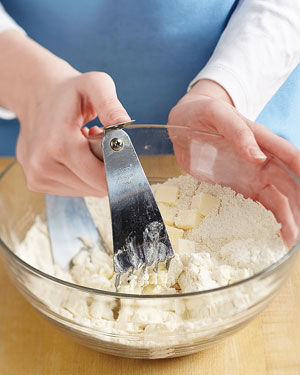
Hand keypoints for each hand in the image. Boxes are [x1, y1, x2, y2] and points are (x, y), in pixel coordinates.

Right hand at [0, 32, 129, 196]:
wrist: (35, 95)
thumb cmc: (68, 92)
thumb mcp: (95, 85)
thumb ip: (111, 105)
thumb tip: (125, 125)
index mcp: (58, 143)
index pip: (101, 179)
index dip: (119, 170)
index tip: (121, 154)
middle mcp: (42, 165)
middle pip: (96, 188)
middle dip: (105, 169)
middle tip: (98, 143)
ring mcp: (36, 176)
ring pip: (86, 191)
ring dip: (93, 173)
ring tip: (84, 146)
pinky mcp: (36, 182)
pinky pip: (74, 190)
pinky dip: (80, 175)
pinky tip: (74, 155)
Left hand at [168, 79, 299, 245]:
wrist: (182, 123)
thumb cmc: (200, 112)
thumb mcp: (215, 114)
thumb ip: (237, 132)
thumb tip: (258, 157)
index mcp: (260, 140)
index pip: (290, 157)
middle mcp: (259, 161)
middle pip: (286, 186)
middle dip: (295, 208)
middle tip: (296, 234)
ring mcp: (248, 175)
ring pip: (273, 199)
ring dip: (282, 219)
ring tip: (287, 240)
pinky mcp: (234, 187)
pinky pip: (252, 205)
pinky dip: (261, 219)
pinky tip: (266, 234)